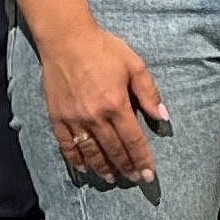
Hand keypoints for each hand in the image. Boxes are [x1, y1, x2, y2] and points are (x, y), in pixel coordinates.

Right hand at [41, 23, 167, 185]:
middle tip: (135, 179)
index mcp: (116, 104)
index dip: (143, 159)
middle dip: (127, 167)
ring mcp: (74, 119)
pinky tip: (84, 168)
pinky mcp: (57, 117)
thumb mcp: (134, 64)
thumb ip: (149, 92)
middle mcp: (95, 116)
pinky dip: (76, 159)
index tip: (149, 174)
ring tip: (112, 178)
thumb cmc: (103, 48)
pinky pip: (67, 145)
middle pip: (114, 150)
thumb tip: (162, 117)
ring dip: (103, 168)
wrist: (66, 39)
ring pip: (91, 152)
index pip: (133, 140)